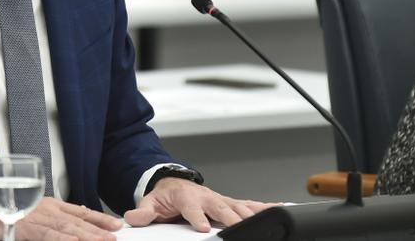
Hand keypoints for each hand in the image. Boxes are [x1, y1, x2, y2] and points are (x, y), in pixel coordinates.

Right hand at [0, 197, 120, 240]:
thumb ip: (52, 218)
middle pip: (77, 222)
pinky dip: (63, 240)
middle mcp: (47, 210)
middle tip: (114, 236)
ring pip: (67, 230)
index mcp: (50, 206)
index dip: (98, 219)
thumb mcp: (34, 212)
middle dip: (98, 230)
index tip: (115, 225)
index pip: (80, 212)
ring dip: (86, 236)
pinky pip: (49, 236)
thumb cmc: (6, 213)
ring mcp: (37, 219)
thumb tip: (73, 227)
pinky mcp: (27, 230)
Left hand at [123, 178, 273, 232]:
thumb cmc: (165, 197)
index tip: (203, 227)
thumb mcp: (150, 203)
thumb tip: (134, 217)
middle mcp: (207, 197)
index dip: (198, 217)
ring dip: (251, 215)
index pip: (192, 207)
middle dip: (231, 219)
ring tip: (266, 222)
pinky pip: (249, 205)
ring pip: (238, 207)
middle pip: (221, 208)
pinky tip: (280, 208)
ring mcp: (220, 199)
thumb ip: (144, 211)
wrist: (173, 184)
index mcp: (186, 196)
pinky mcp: (229, 203)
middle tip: (239, 230)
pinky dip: (265, 207)